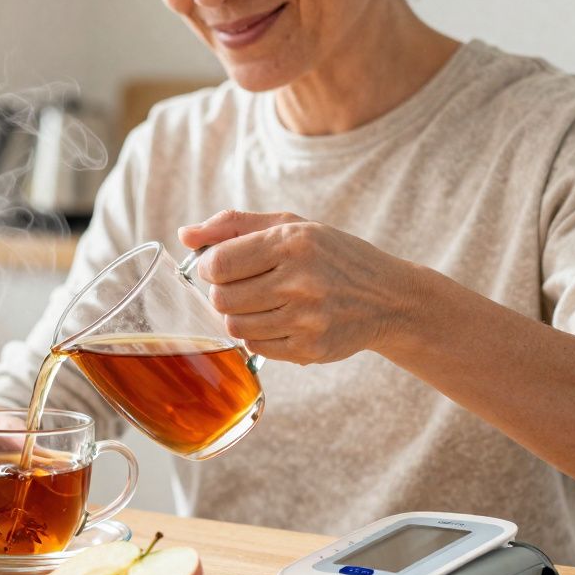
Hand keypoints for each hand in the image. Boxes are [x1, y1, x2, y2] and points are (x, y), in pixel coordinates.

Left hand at [178, 210, 419, 364]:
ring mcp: (307, 317)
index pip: (219, 263)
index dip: (210, 267)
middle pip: (222, 298)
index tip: (221, 267)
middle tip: (244, 286)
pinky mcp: (310, 348)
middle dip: (223, 293)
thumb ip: (235, 225)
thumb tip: (185, 234)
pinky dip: (258, 335)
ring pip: (234, 325)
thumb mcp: (291, 227)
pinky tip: (278, 321)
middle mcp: (301, 280)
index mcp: (294, 242)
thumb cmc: (332, 257)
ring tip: (262, 303)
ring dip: (239, 315)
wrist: (389, 298)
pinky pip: (255, 346)